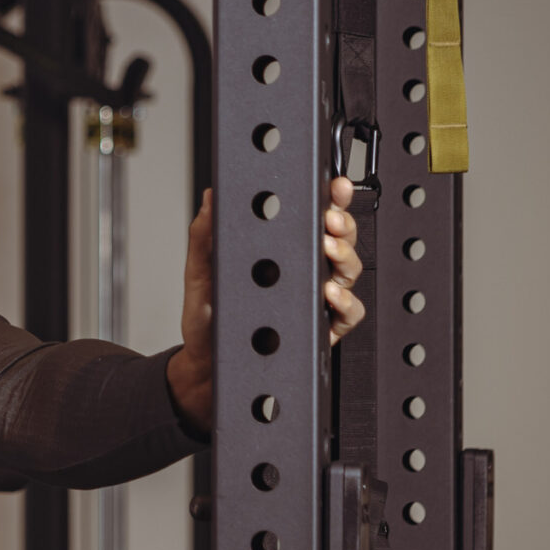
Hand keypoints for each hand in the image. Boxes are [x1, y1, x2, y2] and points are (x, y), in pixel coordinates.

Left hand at [164, 177, 365, 434]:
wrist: (205, 364)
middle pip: (341, 240)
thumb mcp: (200, 271)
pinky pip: (347, 314)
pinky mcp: (322, 330)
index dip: (330, 200)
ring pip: (349, 272)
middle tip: (329, 218)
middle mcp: (307, 273)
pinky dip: (344, 301)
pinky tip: (329, 292)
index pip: (314, 219)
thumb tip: (211, 196)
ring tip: (328, 248)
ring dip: (344, 257)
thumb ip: (206, 234)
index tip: (333, 185)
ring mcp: (318, 301)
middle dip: (342, 224)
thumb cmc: (208, 317)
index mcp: (284, 252)